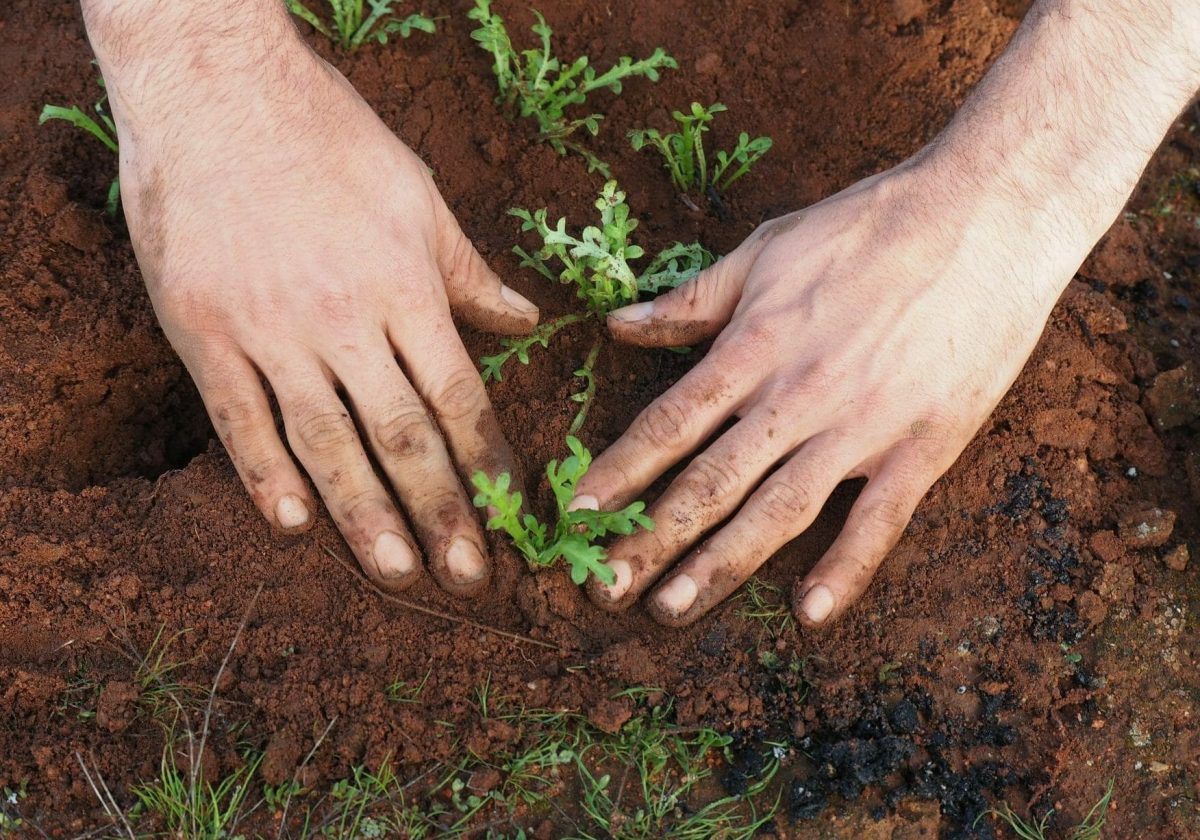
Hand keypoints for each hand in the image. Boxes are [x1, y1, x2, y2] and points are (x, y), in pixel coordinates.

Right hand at [101, 17, 538, 594]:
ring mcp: (271, 332)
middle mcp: (343, 321)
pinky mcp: (205, 333)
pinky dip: (265, 476)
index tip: (511, 520)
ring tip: (397, 573)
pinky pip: (239, 419)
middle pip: (402, 437)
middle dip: (441, 513)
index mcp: (405, 290)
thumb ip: (468, 272)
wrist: (217, 92)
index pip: (460, 399)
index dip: (488, 466)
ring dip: (364, 516)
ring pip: (327, 443)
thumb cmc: (329, 137)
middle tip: (469, 579)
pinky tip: (294, 525)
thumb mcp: (419, 196)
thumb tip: (524, 322)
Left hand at [573, 161, 1083, 626]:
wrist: (989, 216)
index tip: (574, 516)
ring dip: (721, 565)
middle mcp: (798, 395)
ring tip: (670, 610)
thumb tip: (617, 324)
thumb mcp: (767, 248)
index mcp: (754, 345)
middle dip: (652, 538)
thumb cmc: (870, 226)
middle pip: (711, 480)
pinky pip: (878, 520)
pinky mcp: (924, 447)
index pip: (669, 422)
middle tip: (602, 588)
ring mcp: (862, 426)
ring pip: (778, 510)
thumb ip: (691, 300)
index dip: (617, 472)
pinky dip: (845, 569)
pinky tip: (809, 614)